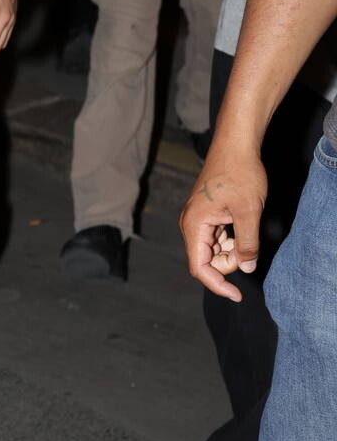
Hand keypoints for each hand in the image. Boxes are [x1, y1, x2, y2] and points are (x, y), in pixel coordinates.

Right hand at [179, 146, 266, 300]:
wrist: (235, 145)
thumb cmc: (239, 173)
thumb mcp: (248, 212)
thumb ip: (246, 243)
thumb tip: (246, 268)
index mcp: (194, 225)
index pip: (200, 268)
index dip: (218, 284)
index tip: (237, 295)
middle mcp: (190, 224)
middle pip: (206, 260)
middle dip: (228, 262)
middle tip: (250, 247)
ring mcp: (197, 219)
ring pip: (212, 249)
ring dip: (231, 250)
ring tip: (247, 228)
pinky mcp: (206, 214)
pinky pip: (215, 237)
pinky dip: (230, 239)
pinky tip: (242, 224)